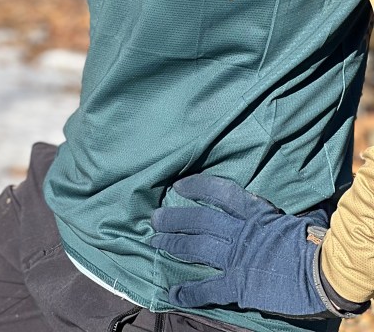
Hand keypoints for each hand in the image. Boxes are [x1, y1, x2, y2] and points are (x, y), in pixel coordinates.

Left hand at [150, 174, 330, 317]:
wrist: (324, 273)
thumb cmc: (320, 243)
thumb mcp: (304, 218)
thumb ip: (290, 213)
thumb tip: (303, 207)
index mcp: (257, 212)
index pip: (221, 192)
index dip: (198, 187)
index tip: (179, 185)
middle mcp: (241, 232)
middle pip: (200, 220)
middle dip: (175, 219)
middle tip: (154, 218)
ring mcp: (237, 257)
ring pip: (197, 247)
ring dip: (173, 245)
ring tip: (154, 242)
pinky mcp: (239, 284)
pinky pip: (208, 288)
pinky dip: (189, 291)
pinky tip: (172, 292)